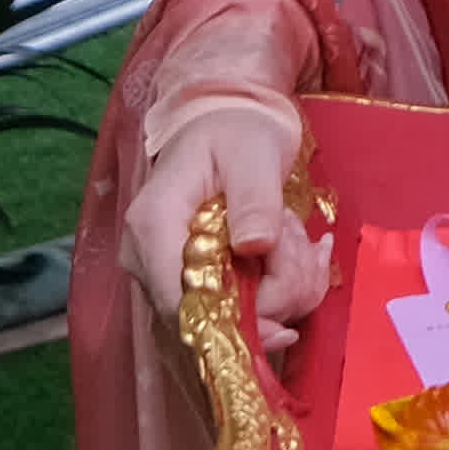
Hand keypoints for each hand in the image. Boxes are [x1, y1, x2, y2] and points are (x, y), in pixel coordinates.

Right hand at [124, 79, 329, 346]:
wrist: (227, 125)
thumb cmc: (236, 132)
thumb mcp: (254, 153)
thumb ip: (255, 198)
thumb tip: (255, 247)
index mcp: (153, 226)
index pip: (179, 300)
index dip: (230, 323)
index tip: (283, 322)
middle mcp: (149, 262)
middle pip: (210, 315)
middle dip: (273, 292)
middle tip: (299, 238)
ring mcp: (167, 277)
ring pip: (232, 317)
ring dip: (284, 284)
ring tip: (293, 231)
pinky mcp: (194, 284)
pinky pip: (242, 310)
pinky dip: (282, 287)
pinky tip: (295, 251)